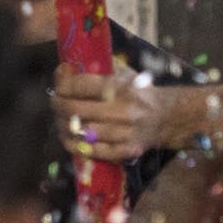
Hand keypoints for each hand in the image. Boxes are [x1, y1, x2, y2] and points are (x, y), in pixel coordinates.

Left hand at [52, 65, 176, 163]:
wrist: (167, 116)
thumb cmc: (139, 92)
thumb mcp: (123, 73)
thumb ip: (96, 70)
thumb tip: (64, 70)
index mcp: (120, 87)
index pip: (80, 86)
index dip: (62, 86)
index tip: (58, 86)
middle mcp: (122, 110)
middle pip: (76, 110)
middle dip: (59, 106)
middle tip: (55, 103)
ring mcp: (124, 133)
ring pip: (82, 133)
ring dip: (64, 127)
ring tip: (60, 121)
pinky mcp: (126, 151)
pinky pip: (93, 152)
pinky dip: (76, 146)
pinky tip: (70, 138)